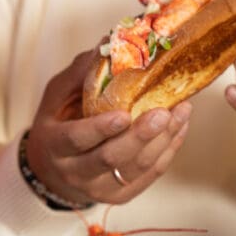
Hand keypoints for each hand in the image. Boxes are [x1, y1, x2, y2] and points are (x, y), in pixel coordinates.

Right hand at [25, 51, 191, 205]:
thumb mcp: (57, 95)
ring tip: (181, 111)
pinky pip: (150, 175)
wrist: (54, 169)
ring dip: (162, 140)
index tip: (123, 114)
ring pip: (135, 168)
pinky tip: (179, 126)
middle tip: (163, 112)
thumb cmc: (58, 123)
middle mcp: (74, 172)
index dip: (100, 129)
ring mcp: (99, 189)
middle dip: (140, 136)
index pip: (77, 140)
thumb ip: (80, 73)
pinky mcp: (121, 196)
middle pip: (111, 158)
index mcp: (54, 145)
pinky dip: (168, 150)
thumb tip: (109, 40)